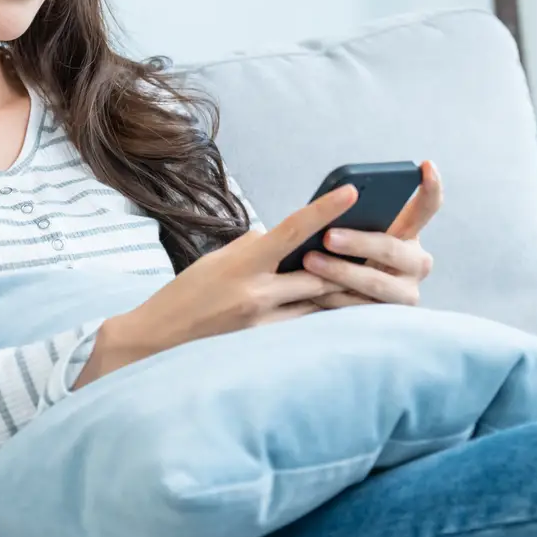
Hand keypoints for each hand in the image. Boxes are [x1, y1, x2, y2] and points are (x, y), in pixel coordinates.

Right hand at [74, 183, 360, 386]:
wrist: (155, 340)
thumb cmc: (188, 293)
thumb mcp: (219, 259)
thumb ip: (258, 249)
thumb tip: (293, 241)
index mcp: (243, 262)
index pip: (292, 228)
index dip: (325, 209)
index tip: (352, 191)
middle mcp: (256, 293)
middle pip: (319, 272)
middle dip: (350, 261)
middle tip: (382, 247)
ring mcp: (262, 323)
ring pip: (318, 303)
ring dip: (344, 291)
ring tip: (373, 279)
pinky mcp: (264, 346)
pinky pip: (305, 326)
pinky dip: (323, 315)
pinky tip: (344, 310)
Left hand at [303, 159, 441, 308]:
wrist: (335, 296)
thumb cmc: (341, 251)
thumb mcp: (350, 230)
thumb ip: (353, 217)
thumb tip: (341, 202)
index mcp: (411, 232)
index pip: (429, 206)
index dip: (431, 186)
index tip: (425, 165)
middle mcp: (417, 262)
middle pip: (391, 247)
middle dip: (358, 242)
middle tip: (328, 235)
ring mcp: (407, 293)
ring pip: (375, 283)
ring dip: (340, 272)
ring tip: (309, 261)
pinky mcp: (390, 318)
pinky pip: (360, 307)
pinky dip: (334, 298)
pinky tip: (311, 290)